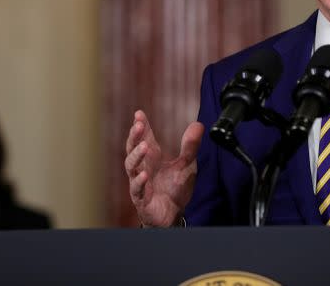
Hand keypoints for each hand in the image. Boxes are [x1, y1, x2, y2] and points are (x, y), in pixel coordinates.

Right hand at [124, 110, 203, 226]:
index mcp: (152, 157)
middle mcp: (143, 167)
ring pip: (131, 167)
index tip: (139, 113)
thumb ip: (190, 146)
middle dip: (135, 136)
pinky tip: (144, 175)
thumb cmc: (175, 187)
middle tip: (139, 125)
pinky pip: (137, 189)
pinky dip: (139, 182)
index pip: (144, 138)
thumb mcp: (187, 164)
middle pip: (133, 148)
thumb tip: (198, 124)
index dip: (141, 126)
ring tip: (144, 146)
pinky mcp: (141, 198)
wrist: (173, 214)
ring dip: (136, 155)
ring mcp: (139, 182)